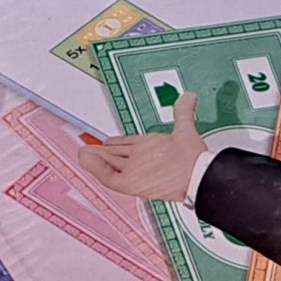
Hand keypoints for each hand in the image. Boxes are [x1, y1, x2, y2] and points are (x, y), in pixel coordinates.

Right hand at [77, 91, 204, 201]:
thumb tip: (189, 96)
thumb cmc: (194, 158)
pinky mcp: (132, 184)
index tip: (103, 140)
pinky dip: (96, 168)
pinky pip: (109, 177)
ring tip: (81, 152)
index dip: (113, 142)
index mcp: (149, 149)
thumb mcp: (186, 130)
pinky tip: (87, 158)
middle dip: (98, 151)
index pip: (125, 145)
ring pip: (108, 166)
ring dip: (94, 159)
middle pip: (113, 156)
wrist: (199, 175)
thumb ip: (183, 112)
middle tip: (84, 147)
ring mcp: (135, 173)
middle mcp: (140, 162)